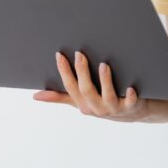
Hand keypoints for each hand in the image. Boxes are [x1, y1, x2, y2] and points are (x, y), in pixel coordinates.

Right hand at [32, 51, 146, 121]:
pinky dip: (130, 96)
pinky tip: (130, 87)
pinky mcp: (130, 107)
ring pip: (107, 96)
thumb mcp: (80, 101)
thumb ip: (60, 97)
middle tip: (80, 54)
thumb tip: (35, 95)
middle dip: (82, 72)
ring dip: (105, 81)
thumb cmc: (102, 102)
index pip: (70, 87)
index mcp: (82, 104)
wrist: (132, 113)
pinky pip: (130, 102)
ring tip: (103, 65)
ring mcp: (113, 108)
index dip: (64, 71)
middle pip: (86, 90)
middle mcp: (96, 107)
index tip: (59, 55)